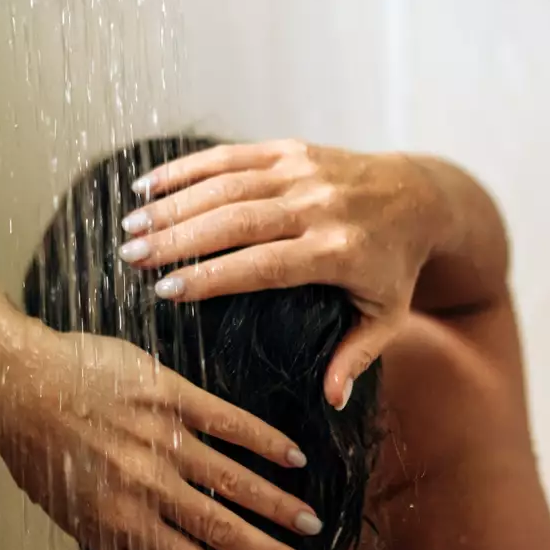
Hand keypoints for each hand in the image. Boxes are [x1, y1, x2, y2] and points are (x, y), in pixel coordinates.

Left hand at [0, 326, 323, 549]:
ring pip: (234, 480)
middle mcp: (146, 487)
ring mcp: (161, 438)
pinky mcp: (169, 393)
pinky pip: (227, 421)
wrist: (17, 380)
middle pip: (222, 529)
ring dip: (277, 505)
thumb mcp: (69, 516)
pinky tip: (295, 456)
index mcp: (121, 522)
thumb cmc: (39, 452)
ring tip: (311, 524)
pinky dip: (264, 440)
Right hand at [114, 139, 445, 407]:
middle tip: (130, 256)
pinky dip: (187, 169)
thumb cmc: (395, 267)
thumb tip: (331, 400)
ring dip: (173, 203)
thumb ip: (356, 357)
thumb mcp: (385, 317)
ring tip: (130, 226)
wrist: (419, 196)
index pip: (265, 264)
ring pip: (227, 184)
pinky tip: (148, 186)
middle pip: (236, 220)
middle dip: (178, 237)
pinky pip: (232, 155)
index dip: (213, 276)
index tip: (166, 292)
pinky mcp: (291, 149)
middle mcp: (319, 205)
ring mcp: (303, 171)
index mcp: (338, 252)